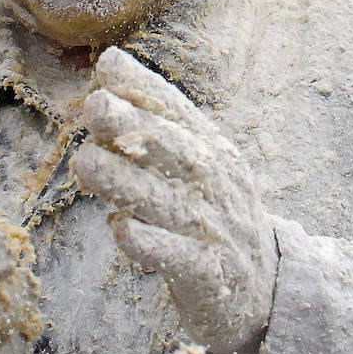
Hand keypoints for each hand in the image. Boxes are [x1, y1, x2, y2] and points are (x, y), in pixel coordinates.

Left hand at [73, 47, 277, 353]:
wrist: (267, 288)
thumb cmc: (214, 217)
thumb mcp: (198, 170)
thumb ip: (157, 134)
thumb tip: (104, 87)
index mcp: (213, 152)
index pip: (178, 112)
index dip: (145, 87)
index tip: (107, 65)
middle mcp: (216, 184)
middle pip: (175, 149)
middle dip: (135, 126)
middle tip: (95, 106)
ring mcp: (214, 229)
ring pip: (166, 201)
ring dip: (124, 181)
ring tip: (85, 162)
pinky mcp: (209, 274)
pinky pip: (177, 257)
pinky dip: (149, 242)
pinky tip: (120, 227)